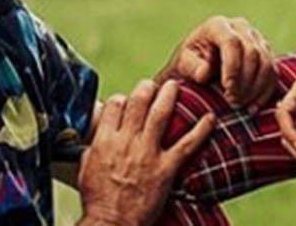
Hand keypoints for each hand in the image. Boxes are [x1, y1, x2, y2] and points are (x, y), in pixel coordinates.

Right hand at [78, 80, 215, 225]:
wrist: (112, 223)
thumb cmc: (97, 200)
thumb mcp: (86, 168)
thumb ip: (93, 148)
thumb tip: (95, 138)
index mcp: (106, 140)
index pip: (115, 105)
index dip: (123, 98)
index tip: (127, 100)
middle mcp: (127, 142)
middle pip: (138, 102)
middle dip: (146, 88)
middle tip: (153, 84)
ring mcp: (147, 154)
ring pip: (160, 114)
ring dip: (169, 95)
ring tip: (175, 85)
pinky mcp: (165, 169)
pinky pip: (186, 145)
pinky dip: (201, 130)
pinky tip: (210, 118)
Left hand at [155, 16, 277, 111]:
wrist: (201, 63)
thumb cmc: (190, 63)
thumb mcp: (183, 63)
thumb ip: (192, 66)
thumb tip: (204, 73)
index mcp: (217, 25)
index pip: (231, 42)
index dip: (232, 66)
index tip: (227, 88)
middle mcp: (240, 26)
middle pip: (252, 52)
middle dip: (244, 81)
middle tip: (232, 101)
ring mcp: (256, 38)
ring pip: (266, 63)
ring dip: (255, 88)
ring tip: (239, 104)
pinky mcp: (266, 52)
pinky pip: (273, 72)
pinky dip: (264, 92)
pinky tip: (253, 107)